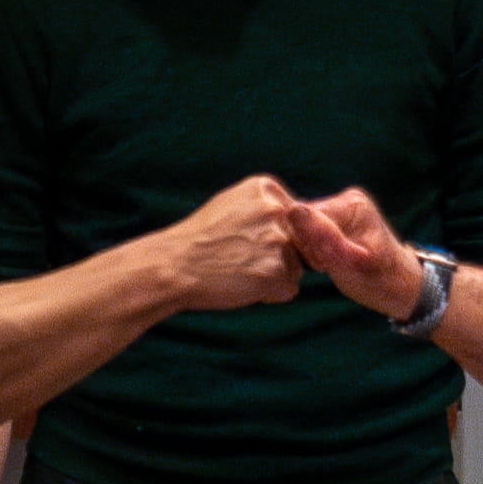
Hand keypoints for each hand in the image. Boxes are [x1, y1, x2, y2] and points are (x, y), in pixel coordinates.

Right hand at [165, 175, 305, 310]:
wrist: (172, 265)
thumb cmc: (199, 239)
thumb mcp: (232, 205)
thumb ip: (267, 208)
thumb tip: (310, 220)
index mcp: (266, 188)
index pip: (297, 219)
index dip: (274, 237)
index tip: (244, 240)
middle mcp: (276, 210)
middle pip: (300, 243)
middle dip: (277, 256)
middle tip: (238, 257)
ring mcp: (277, 241)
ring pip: (296, 268)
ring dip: (273, 276)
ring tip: (237, 270)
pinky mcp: (274, 271)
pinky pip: (289, 290)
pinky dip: (270, 294)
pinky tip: (242, 284)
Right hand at [286, 186, 424, 317]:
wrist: (399, 285)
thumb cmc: (379, 280)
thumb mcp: (351, 264)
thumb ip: (324, 237)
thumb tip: (293, 211)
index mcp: (352, 204)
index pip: (304, 217)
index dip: (306, 243)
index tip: (324, 263)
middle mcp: (345, 199)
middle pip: (301, 220)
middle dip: (309, 247)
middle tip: (329, 265)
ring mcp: (340, 208)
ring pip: (302, 228)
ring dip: (311, 250)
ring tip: (331, 264)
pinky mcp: (334, 219)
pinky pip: (308, 232)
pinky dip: (314, 250)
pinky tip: (329, 260)